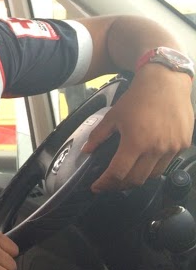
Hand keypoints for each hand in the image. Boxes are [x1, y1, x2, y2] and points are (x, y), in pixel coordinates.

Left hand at [85, 65, 193, 192]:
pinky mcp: (183, 144)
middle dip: (119, 185)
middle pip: (136, 180)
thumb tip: (87, 151)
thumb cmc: (139, 98)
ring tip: (126, 174)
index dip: (105, 183)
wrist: (166, 83)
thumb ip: (99, 135)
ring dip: (138, 178)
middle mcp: (156, 149)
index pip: (118, 173)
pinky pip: (166, 164)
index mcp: (135, 142)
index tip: (96, 187)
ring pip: (153, 175)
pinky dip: (153, 167)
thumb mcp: (113, 116)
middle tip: (110, 183)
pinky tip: (144, 161)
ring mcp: (172, 148)